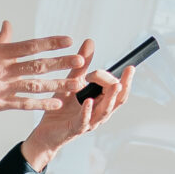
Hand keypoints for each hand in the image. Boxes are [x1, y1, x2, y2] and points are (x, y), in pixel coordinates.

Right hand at [0, 23, 86, 121]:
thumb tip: (9, 24)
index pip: (30, 46)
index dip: (51, 43)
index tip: (69, 40)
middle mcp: (1, 70)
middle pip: (37, 66)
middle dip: (61, 63)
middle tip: (80, 61)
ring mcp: (0, 88)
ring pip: (35, 86)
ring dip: (58, 85)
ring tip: (77, 83)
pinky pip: (24, 104)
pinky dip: (42, 104)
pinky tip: (57, 103)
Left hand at [20, 62, 134, 170]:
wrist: (44, 132)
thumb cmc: (60, 109)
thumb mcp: (72, 83)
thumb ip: (82, 65)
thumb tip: (90, 41)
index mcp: (100, 102)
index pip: (113, 88)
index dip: (108, 77)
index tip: (94, 71)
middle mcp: (99, 113)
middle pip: (117, 99)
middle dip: (125, 84)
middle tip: (129, 71)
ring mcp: (89, 122)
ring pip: (105, 110)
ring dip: (110, 97)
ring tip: (115, 85)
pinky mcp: (75, 129)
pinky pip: (84, 120)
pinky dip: (87, 111)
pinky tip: (88, 101)